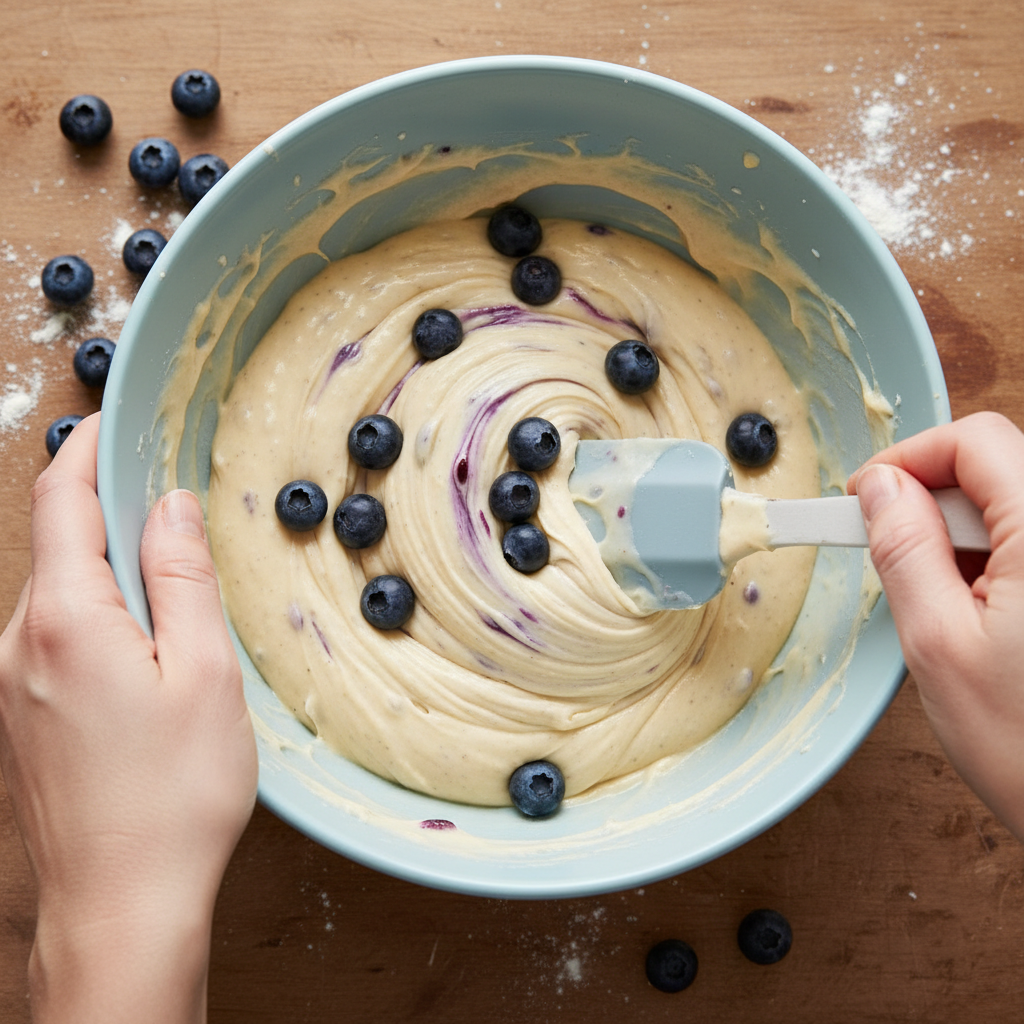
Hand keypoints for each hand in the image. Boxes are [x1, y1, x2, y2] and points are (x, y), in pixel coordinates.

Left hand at [0, 413, 257, 1022]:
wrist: (119, 906)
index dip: (83, 451)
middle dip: (98, 506)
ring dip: (98, 564)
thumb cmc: (172, 796)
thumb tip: (171, 507)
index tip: (106, 421)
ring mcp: (9, 686)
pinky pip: (49, 637)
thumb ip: (181, 578)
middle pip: (54, 545)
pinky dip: (91, 611)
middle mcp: (18, 646)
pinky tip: (137, 641)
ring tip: (160, 571)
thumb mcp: (203, 672)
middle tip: (157, 493)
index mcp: (65, 622)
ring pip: (53, 593)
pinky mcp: (18, 718)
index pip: (60, 503)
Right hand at [848, 411, 1023, 841]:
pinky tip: (987, 615)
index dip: (908, 459)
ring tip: (948, 603)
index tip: (863, 499)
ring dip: (966, 537)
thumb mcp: (939, 644)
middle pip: (998, 466)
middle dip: (933, 502)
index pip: (975, 442)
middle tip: (896, 558)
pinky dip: (997, 562)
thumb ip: (904, 550)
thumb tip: (877, 488)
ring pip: (1014, 505)